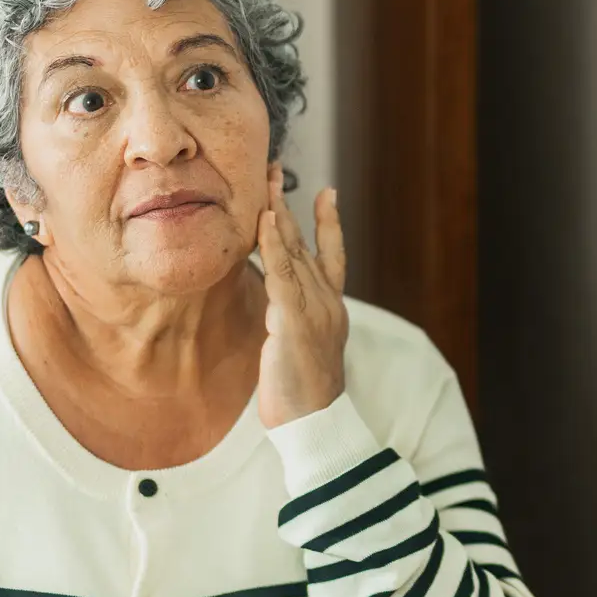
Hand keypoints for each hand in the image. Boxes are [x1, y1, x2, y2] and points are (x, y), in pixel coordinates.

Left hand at [256, 167, 348, 428]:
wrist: (316, 425)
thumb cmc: (304, 395)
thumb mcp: (301, 350)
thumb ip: (293, 321)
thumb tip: (278, 309)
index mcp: (331, 309)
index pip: (332, 257)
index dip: (329, 224)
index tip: (327, 193)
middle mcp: (328, 303)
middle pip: (308, 244)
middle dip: (289, 205)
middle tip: (275, 171)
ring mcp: (314, 311)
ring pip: (295, 253)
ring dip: (278, 216)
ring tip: (266, 185)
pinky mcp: (294, 323)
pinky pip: (282, 276)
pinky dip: (274, 246)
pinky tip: (264, 222)